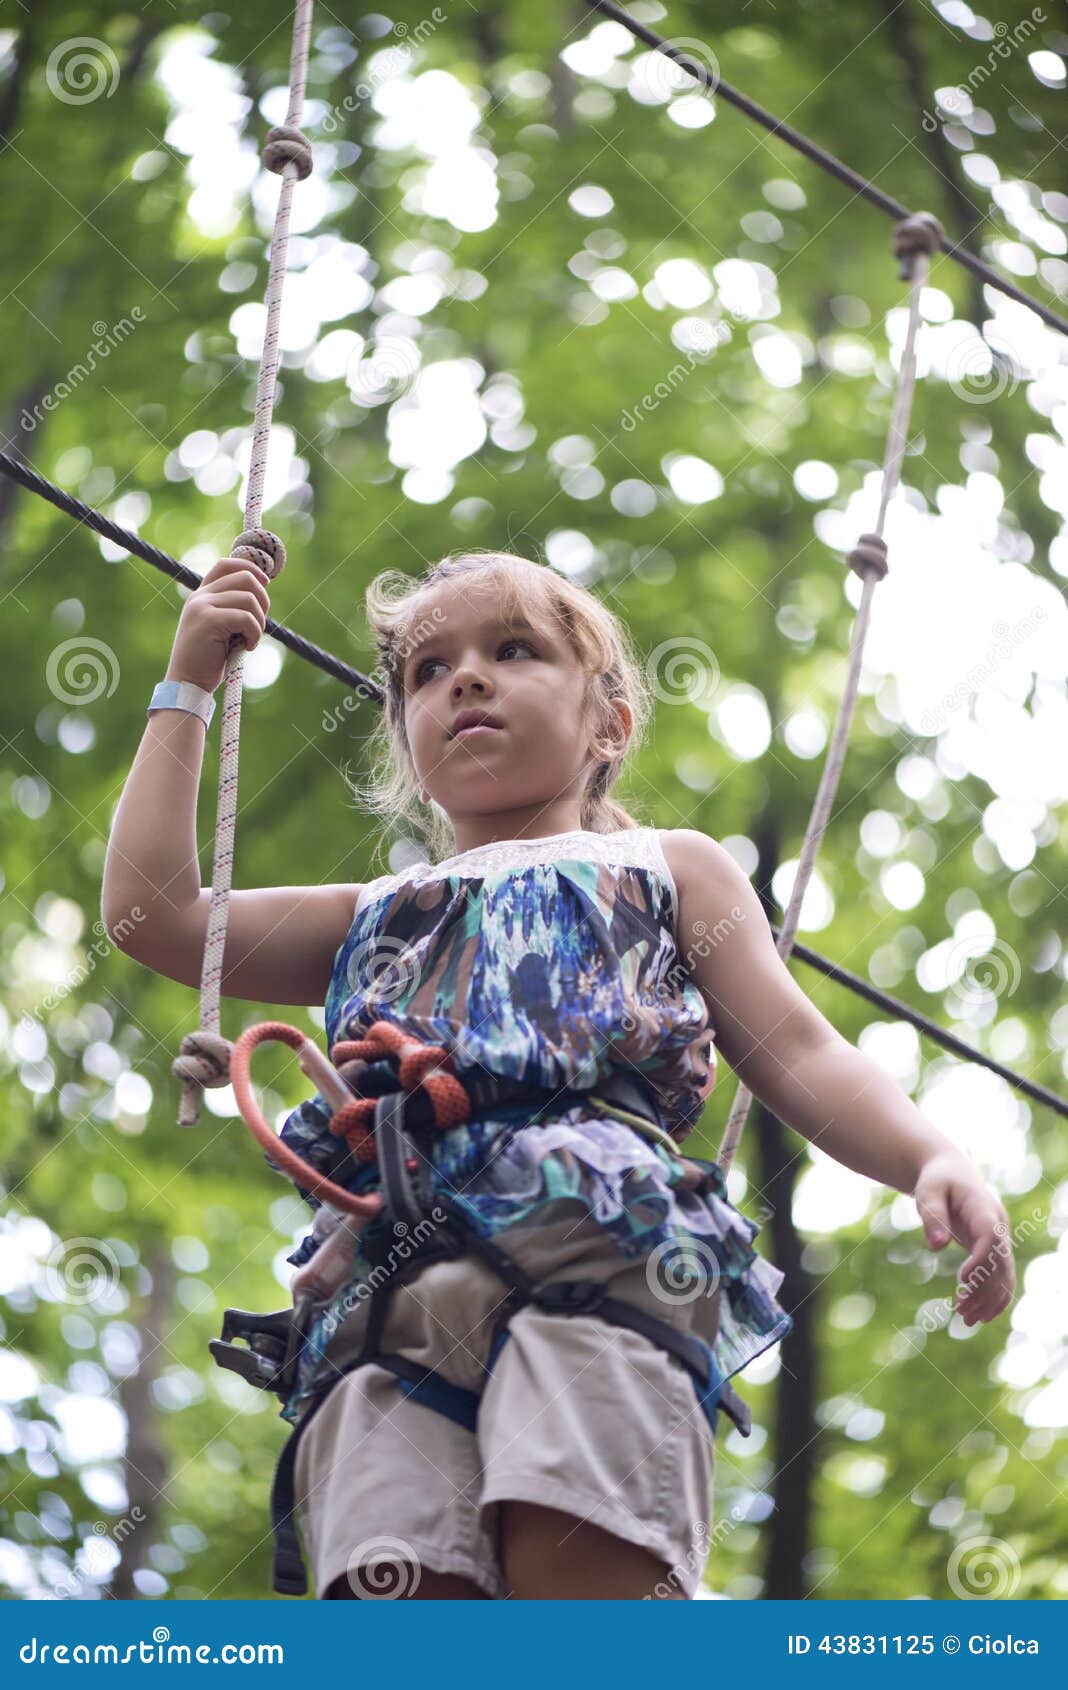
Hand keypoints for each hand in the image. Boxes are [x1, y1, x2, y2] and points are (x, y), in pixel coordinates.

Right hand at [165, 554, 271, 693]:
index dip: (251, 568)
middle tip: (259, 624)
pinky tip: (248, 647)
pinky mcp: (209, 620)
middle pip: (245, 578)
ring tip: (250, 640)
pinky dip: (255, 633)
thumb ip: (232, 608)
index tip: (266, 584)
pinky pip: (246, 618)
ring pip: (249, 598)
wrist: (188, 684)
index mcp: (202, 595)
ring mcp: (202, 606)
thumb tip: (262, 588)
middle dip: (263, 600)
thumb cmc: (209, 661)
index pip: (226, 564)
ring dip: (260, 622)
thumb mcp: (221, 628)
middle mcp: (200, 596)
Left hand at [914, 1152, 1015, 1325]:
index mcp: (982, 1207)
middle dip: (982, 1289)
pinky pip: (1001, 1276)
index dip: (981, 1259)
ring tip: (966, 1321)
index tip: (963, 1280)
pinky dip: (994, 1296)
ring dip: (989, 1299)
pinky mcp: (994, 1248)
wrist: (950, 1172)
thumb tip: (936, 1247)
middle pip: (999, 1261)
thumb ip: (932, 1217)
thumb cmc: (937, 1181)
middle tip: (960, 1312)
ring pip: (1004, 1274)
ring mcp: (999, 1238)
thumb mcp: (928, 1193)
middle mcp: (998, 1225)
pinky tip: (979, 1316)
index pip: (991, 1236)